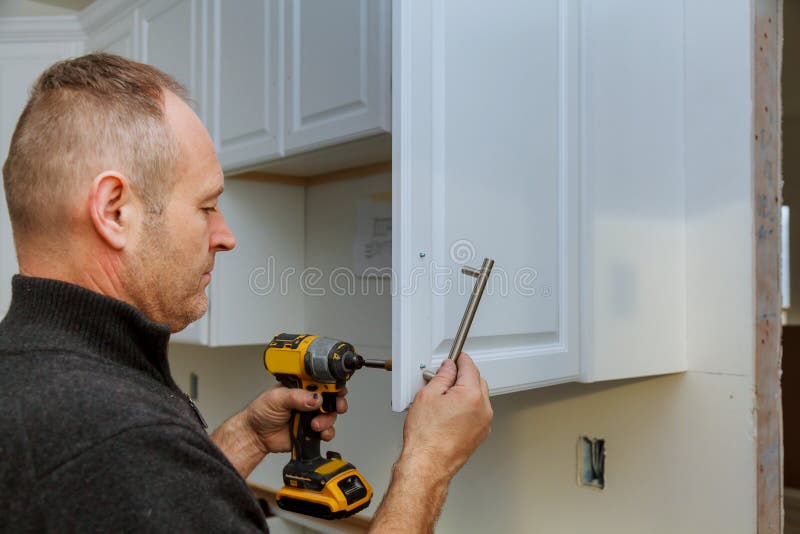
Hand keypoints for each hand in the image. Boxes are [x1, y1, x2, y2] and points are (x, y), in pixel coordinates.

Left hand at [243, 386, 347, 454]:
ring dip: (327, 419)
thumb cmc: (261, 412)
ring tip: (314, 424)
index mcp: (301, 386)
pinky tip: (319, 432)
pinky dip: (327, 432)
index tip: (337, 388)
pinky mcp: (312, 431)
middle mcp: (308, 399)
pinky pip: (327, 431)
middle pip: (332, 397)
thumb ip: (296, 397)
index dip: (333, 383)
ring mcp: (311, 415)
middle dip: (338, 401)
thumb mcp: (276, 398)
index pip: (322, 380)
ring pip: (331, 415)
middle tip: (336, 405)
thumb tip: (315, 398)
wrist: (256, 436)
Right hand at [402, 354, 492, 479]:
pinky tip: (449, 414)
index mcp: (472, 395)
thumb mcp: (427, 396)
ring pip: (478, 398)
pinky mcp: (480, 434)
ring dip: (465, 393)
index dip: (460, 360)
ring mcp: (484, 423)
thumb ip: (441, 377)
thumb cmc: (426, 437)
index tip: (455, 358)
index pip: (470, 367)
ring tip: (443, 401)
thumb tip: (448, 368)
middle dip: (462, 377)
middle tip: (444, 380)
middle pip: (477, 381)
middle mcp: (483, 409)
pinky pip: (477, 413)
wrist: (427, 464)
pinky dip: (467, 408)